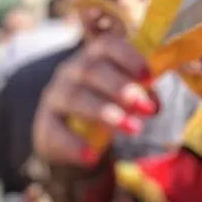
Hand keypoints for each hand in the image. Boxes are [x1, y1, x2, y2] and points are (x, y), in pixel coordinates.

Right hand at [33, 35, 158, 166]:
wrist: (68, 129)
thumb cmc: (105, 99)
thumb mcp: (124, 91)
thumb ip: (141, 93)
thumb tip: (156, 106)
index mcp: (95, 55)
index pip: (108, 45)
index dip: (130, 58)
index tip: (149, 77)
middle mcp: (72, 70)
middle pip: (92, 70)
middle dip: (121, 88)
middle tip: (145, 108)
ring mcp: (56, 95)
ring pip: (76, 98)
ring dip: (105, 113)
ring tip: (132, 129)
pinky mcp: (45, 124)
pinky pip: (56, 132)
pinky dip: (74, 144)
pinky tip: (92, 156)